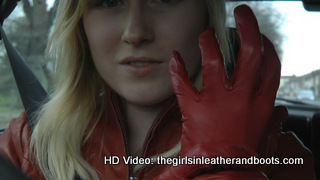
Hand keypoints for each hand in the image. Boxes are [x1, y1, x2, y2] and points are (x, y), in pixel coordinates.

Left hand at [155, 4, 283, 178]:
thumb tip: (280, 113)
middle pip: (249, 53)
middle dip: (247, 28)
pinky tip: (175, 56)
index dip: (267, 47)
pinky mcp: (195, 107)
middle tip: (241, 14)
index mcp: (261, 103)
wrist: (222, 173)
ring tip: (207, 33)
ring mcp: (218, 100)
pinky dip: (177, 67)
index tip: (260, 37)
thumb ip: (271, 120)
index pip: (270, 66)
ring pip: (216, 60)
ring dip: (210, 42)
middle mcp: (242, 96)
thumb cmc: (242, 157)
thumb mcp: (263, 136)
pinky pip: (183, 81)